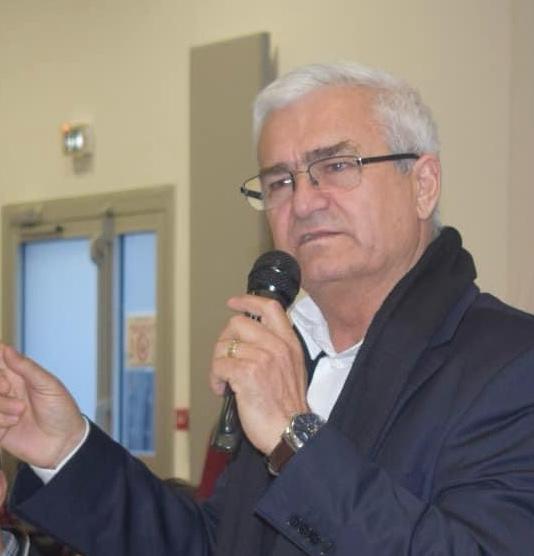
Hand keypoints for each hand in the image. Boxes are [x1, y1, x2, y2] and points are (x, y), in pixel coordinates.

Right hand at [0, 344, 85, 467]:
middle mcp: (7, 391)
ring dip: (0, 406)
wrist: (64, 443)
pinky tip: (13, 426)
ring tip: (20, 413)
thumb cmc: (62, 410)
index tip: (6, 378)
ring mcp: (1, 409)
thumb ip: (26, 368)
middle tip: (8, 389)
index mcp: (19, 376)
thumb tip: (6, 348)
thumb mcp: (48, 385)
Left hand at [210, 295, 307, 454]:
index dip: (248, 301)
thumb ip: (277, 350)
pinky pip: (219, 365)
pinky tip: (222, 389)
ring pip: (224, 346)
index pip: (270, 308)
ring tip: (224, 380)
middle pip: (238, 323)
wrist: (293, 432)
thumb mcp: (293, 369)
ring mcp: (262, 359)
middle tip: (225, 357)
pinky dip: (215, 378)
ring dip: (218, 363)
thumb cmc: (290, 408)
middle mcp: (277, 347)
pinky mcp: (246, 374)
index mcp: (289, 343)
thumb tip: (250, 342)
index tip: (234, 303)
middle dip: (225, 339)